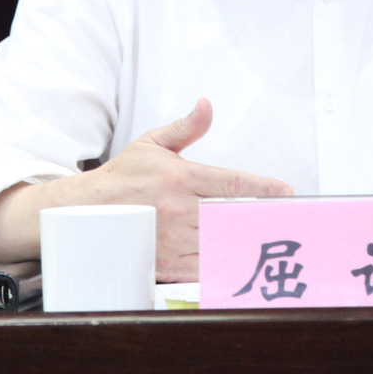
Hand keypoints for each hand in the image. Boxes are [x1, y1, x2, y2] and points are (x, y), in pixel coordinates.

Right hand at [81, 98, 293, 281]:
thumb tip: (206, 105)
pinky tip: (236, 262)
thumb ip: (187, 127)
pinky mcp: (164, 263)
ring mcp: (172, 239)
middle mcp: (179, 208)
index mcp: (181, 177)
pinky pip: (200, 269)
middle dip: (258, 217)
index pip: (230, 181)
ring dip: (243, 242)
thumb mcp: (153, 143)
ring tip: (267, 241)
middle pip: (231, 215)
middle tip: (283, 220)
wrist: (87, 209)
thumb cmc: (124, 175)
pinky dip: (219, 266)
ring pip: (219, 243)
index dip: (262, 187)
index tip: (285, 191)